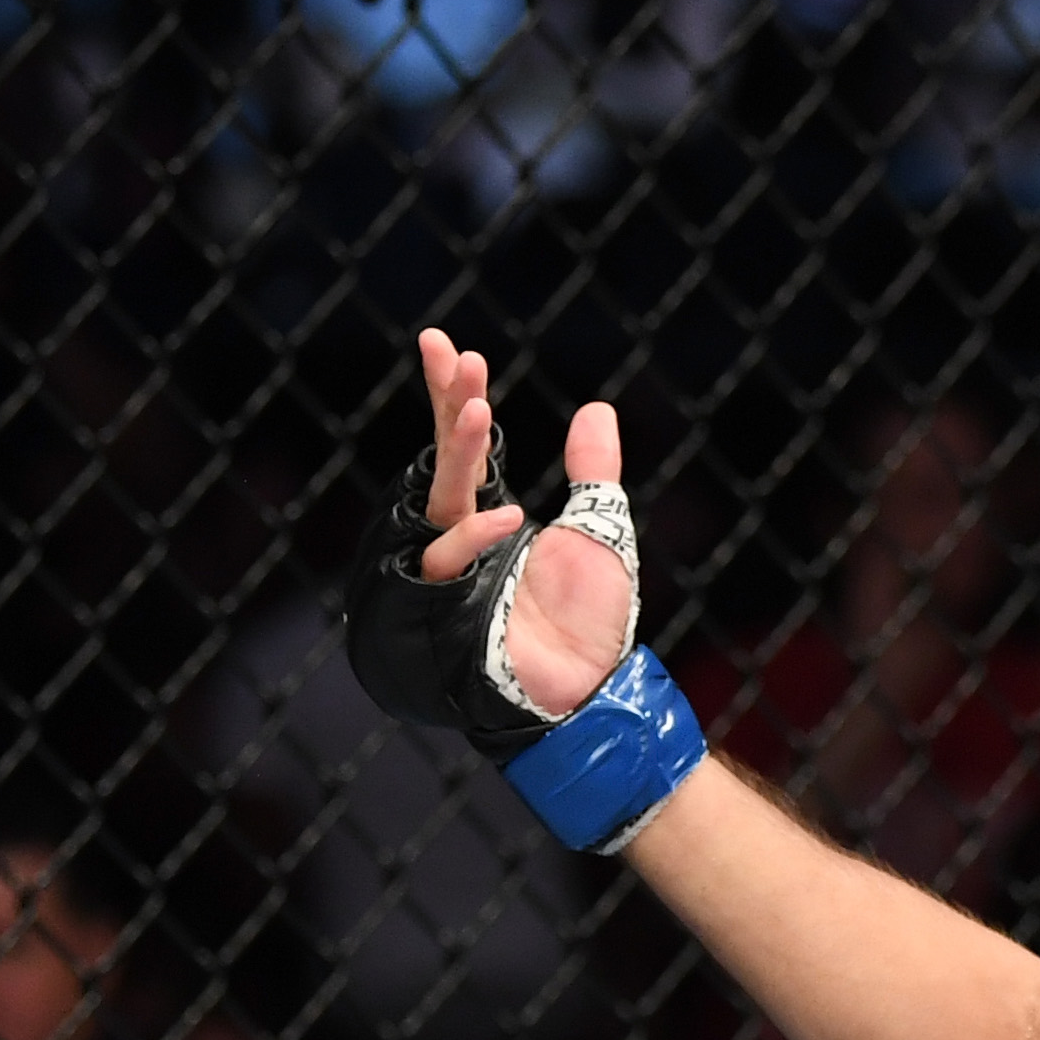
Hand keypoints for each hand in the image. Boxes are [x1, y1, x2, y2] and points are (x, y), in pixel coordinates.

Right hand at [412, 328, 630, 718]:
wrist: (588, 694)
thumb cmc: (588, 626)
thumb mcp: (600, 532)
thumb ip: (593, 474)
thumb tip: (595, 409)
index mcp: (490, 516)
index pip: (464, 446)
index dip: (451, 396)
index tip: (447, 345)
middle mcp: (462, 537)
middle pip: (444, 460)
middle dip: (443, 404)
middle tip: (449, 353)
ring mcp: (449, 571)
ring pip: (438, 501)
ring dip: (455, 452)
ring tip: (476, 405)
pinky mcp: (441, 608)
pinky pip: (442, 561)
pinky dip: (472, 537)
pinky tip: (505, 517)